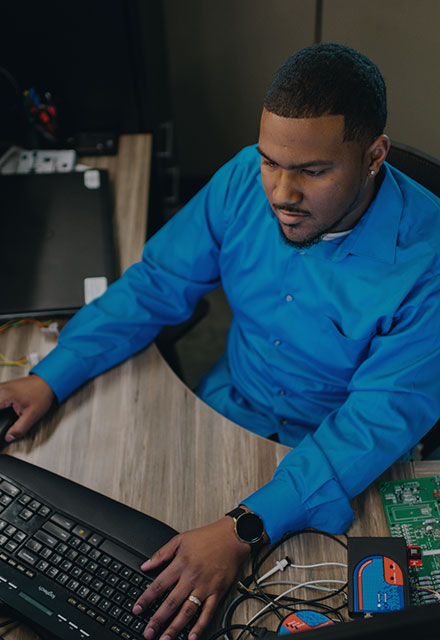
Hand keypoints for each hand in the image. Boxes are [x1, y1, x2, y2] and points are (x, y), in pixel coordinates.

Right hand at [0, 375, 54, 442]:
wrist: (47, 382)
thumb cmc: (41, 394)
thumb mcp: (32, 415)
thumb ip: (19, 429)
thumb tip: (9, 437)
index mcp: (4, 395)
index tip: (1, 424)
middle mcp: (0, 389)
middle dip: (0, 417)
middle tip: (3, 421)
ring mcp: (0, 387)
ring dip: (0, 412)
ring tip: (4, 417)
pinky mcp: (1, 388)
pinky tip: (3, 412)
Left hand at [132, 517, 251, 639]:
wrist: (232, 537)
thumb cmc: (207, 537)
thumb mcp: (180, 539)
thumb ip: (161, 554)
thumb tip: (145, 565)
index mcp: (181, 564)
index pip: (159, 585)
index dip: (146, 599)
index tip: (137, 609)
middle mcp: (191, 577)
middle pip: (171, 602)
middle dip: (157, 619)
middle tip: (148, 632)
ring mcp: (205, 587)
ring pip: (187, 611)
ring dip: (175, 627)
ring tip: (165, 639)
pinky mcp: (218, 592)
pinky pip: (208, 612)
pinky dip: (200, 626)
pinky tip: (192, 637)